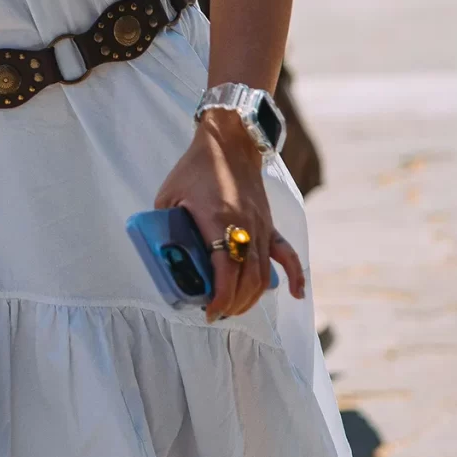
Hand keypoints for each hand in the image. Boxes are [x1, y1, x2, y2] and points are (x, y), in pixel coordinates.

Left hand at [155, 114, 305, 320]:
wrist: (229, 142)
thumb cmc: (195, 169)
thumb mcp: (168, 197)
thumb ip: (164, 227)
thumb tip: (161, 257)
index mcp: (218, 221)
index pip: (225, 271)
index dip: (220, 298)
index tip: (208, 313)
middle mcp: (245, 227)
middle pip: (247, 279)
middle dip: (233, 304)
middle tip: (217, 314)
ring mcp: (261, 227)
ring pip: (264, 273)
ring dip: (252, 298)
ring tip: (235, 309)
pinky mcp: (270, 224)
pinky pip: (287, 253)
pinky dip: (294, 275)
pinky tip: (295, 294)